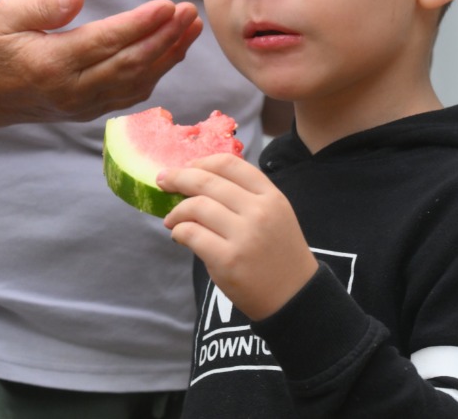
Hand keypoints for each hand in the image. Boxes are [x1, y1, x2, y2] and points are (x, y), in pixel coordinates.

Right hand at [0, 0, 203, 125]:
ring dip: (169, 55)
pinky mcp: (88, 112)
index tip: (168, 6)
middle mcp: (71, 90)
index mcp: (51, 64)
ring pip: (137, 82)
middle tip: (190, 12)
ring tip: (192, 28)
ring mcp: (82, 106)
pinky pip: (131, 94)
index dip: (142, 24)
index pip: (107, 42)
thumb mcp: (3, 16)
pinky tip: (172, 51)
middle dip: (166, 37)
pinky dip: (156, 73)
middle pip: (131, 64)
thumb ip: (42, 6)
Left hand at [160, 153, 317, 320]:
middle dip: (178, 178)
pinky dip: (179, 232)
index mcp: (271, 196)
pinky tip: (179, 236)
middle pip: (207, 182)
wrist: (294, 296)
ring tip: (172, 219)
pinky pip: (191, 235)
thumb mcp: (275, 215)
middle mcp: (259, 211)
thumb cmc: (279, 254)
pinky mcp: (227, 260)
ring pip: (196, 207)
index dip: (202, 162)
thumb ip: (246, 196)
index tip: (186, 167)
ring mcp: (244, 236)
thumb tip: (199, 182)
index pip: (230, 164)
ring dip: (176, 211)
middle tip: (163, 181)